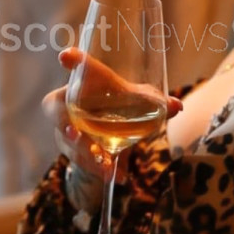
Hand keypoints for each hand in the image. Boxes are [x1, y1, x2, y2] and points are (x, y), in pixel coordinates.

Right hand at [42, 47, 182, 181]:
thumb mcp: (136, 103)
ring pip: (68, 142)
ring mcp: (65, 128)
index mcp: (85, 82)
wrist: (106, 134)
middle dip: (62, 122)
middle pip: (56, 109)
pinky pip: (80, 161)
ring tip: (104, 163)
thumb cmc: (117, 106)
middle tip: (73, 133)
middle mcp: (68, 104)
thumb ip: (155, 104)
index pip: (76, 66)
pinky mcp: (71, 150)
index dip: (71, 60)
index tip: (65, 56)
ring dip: (85, 153)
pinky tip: (117, 177)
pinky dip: (99, 170)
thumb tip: (177, 106)